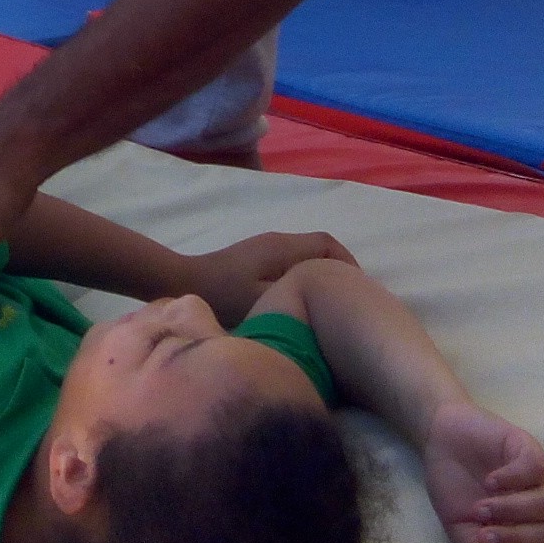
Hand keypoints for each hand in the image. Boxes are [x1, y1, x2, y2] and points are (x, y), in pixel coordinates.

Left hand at [191, 231, 350, 325]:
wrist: (184, 281)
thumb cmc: (223, 293)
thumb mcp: (261, 301)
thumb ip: (295, 298)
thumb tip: (325, 301)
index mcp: (283, 248)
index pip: (328, 244)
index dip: (349, 264)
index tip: (359, 290)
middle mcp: (279, 241)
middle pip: (322, 247)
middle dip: (341, 269)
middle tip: (350, 299)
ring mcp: (268, 247)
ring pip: (309, 254)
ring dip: (324, 273)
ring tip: (333, 301)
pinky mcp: (259, 257)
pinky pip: (295, 261)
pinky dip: (309, 275)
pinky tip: (308, 299)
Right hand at [420, 403, 543, 542]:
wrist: (439, 441)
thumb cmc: (454, 488)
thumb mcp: (459, 528)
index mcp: (527, 530)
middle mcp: (539, 508)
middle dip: (518, 540)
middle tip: (485, 536)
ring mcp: (537, 479)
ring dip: (512, 510)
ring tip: (481, 507)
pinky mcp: (528, 449)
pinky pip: (536, 469)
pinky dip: (514, 479)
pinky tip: (490, 482)